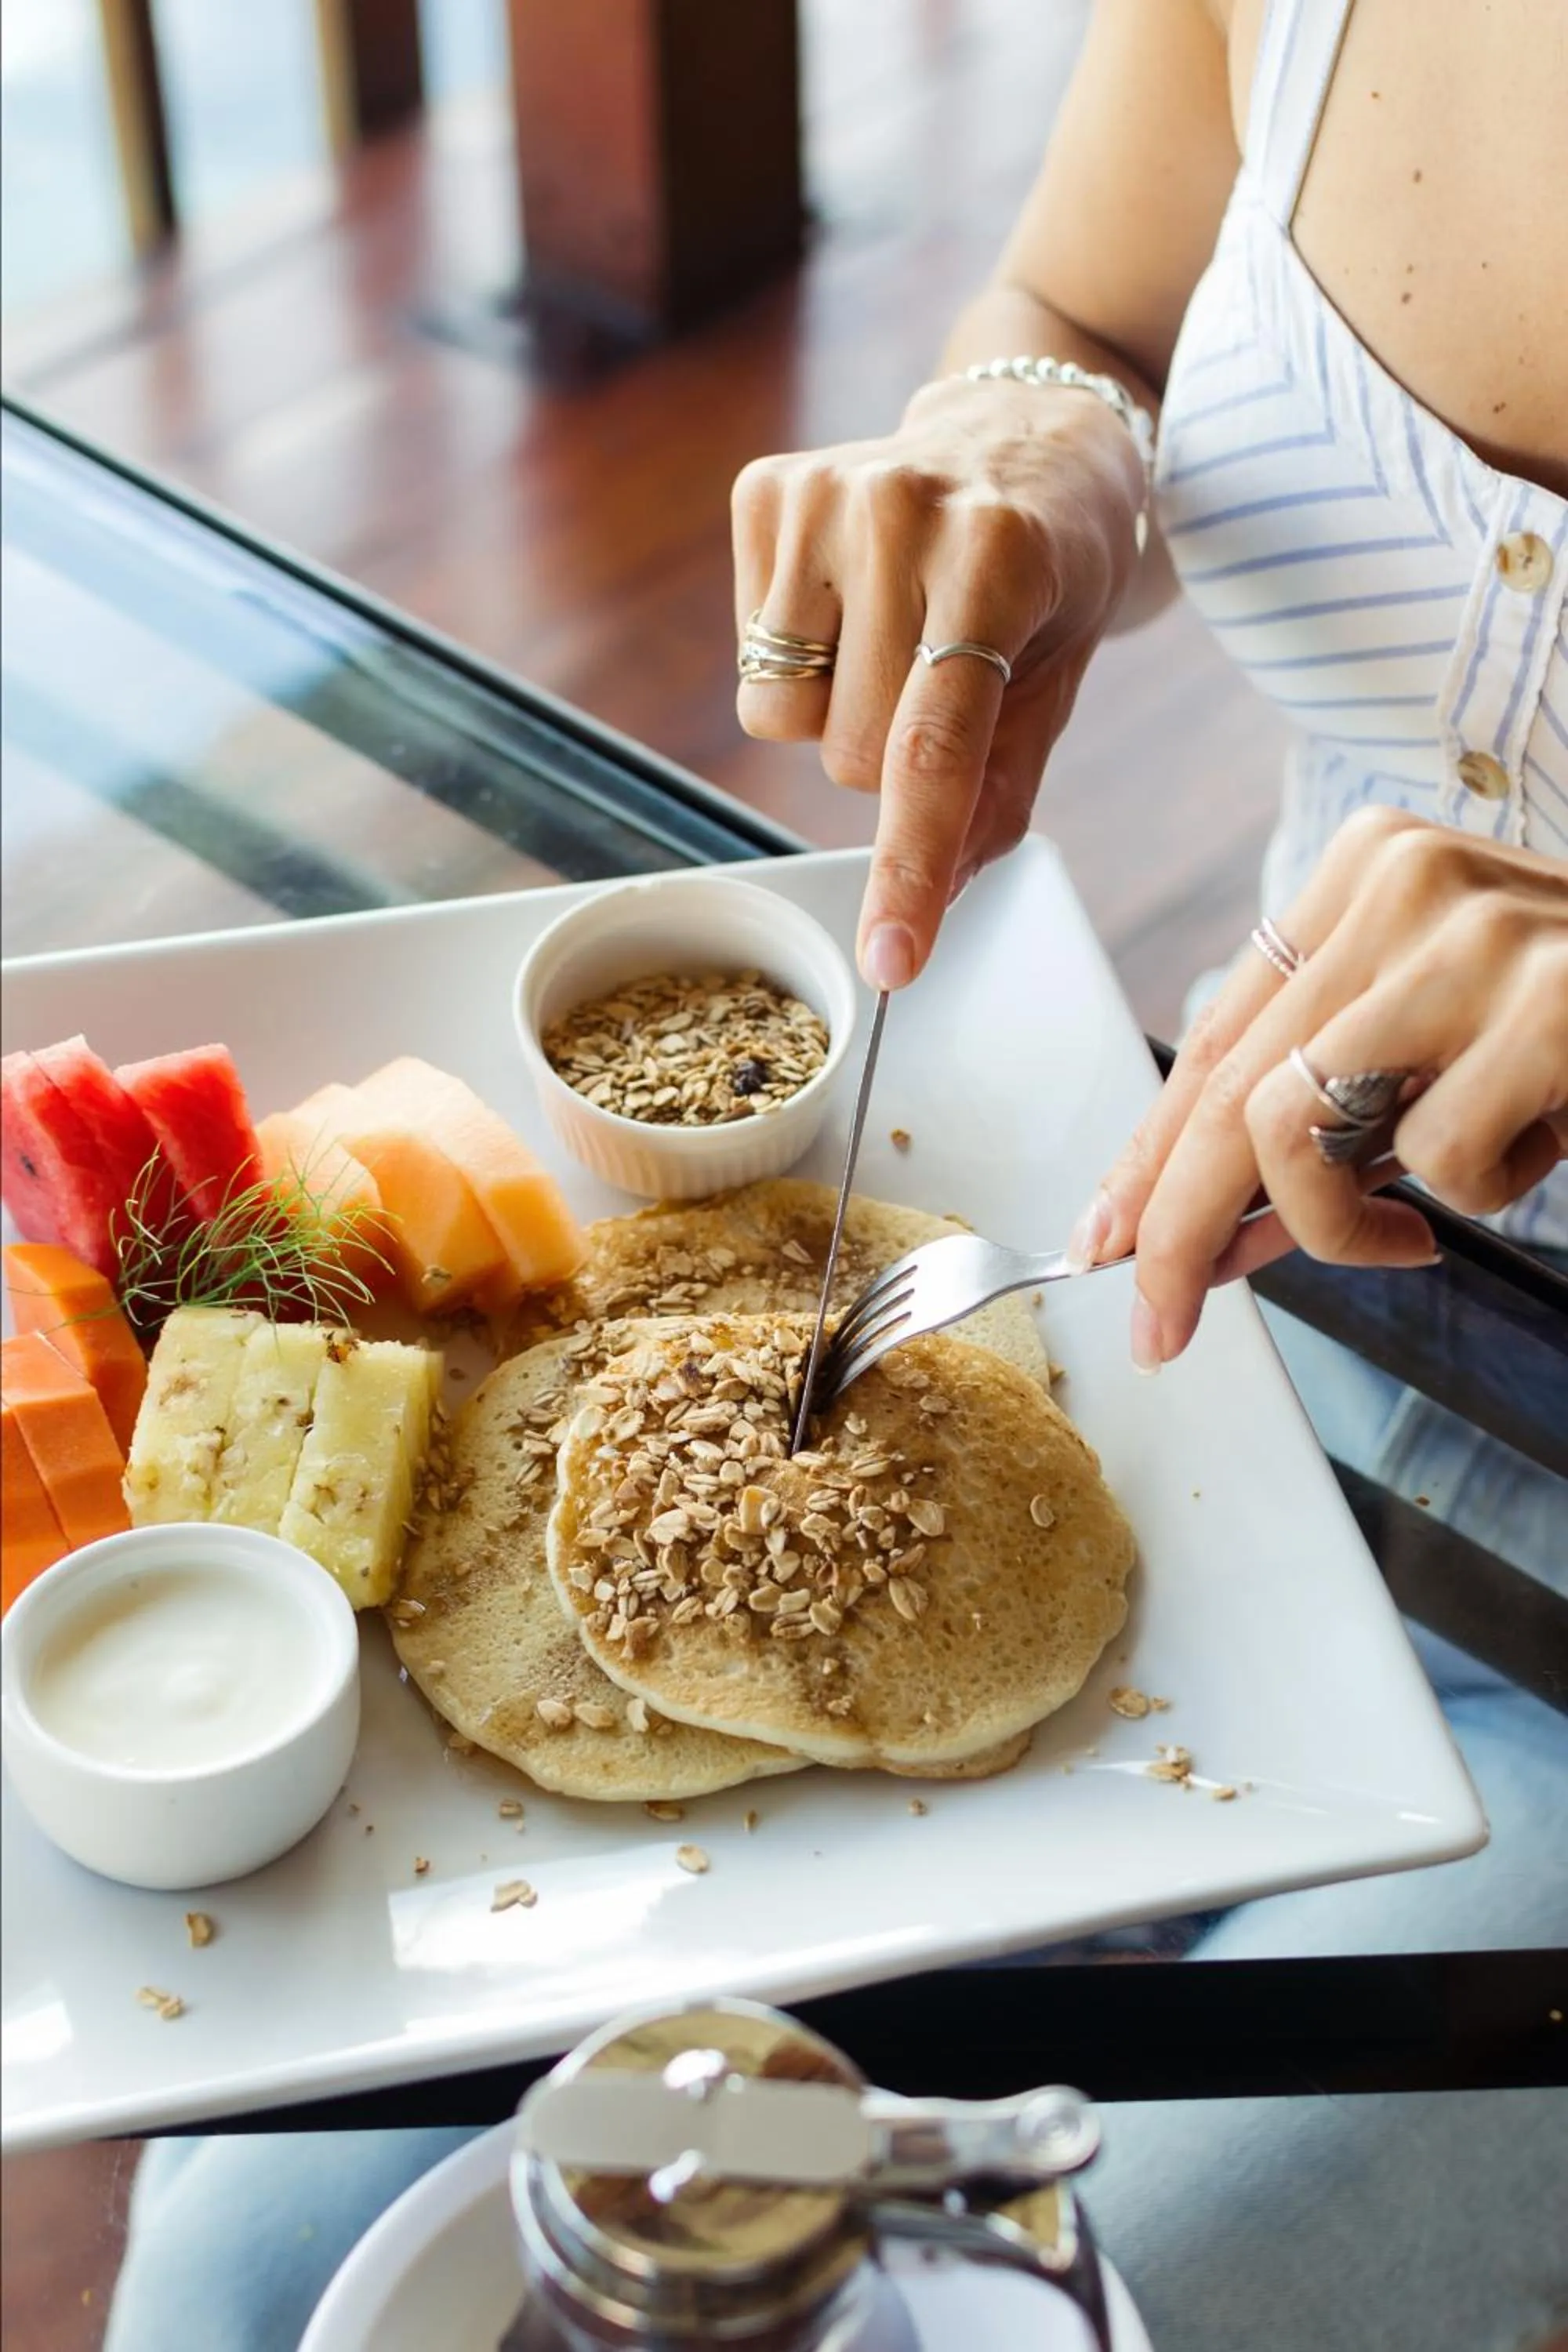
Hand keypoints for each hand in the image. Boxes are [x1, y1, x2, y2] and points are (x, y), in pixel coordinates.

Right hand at [731, 375, 1144, 989]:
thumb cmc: (1051, 571)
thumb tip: (936, 894)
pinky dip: (798, 657)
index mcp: (999, 556)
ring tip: (893, 633)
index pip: (933, 750)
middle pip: (849, 752)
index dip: (910, 867)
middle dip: (888, 755)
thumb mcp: (1059, 678)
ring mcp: (825, 491)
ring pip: (785, 718)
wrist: (1028, 429)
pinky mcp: (765, 488)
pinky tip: (851, 600)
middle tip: (941, 677)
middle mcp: (901, 509)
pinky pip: (753, 662)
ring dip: (835, 708)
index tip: (890, 959)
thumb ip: (999, 789)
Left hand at [1069, 810, 1567, 1370]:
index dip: (1150, 1153)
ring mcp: (1473, 935)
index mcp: (1369, 874)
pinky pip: (1439, 1160)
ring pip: (1299, 1127)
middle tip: (1164, 1318)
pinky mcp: (1546, 1002)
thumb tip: (1210, 1233)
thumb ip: (1329, 1125)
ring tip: (1411, 1232)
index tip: (1107, 1239)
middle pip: (1230, 1086)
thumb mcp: (1444, 1059)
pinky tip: (1544, 1139)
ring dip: (1344, 1226)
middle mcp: (1403, 882)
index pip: (1218, 1034)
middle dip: (1181, 1227)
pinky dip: (1481, 1194)